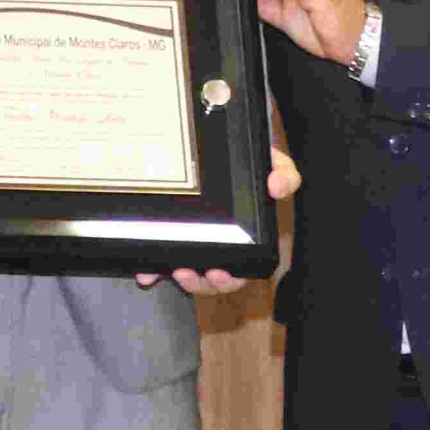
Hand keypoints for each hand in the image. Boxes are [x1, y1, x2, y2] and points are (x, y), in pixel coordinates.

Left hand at [138, 153, 297, 295]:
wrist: (222, 145)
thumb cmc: (249, 163)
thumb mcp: (271, 163)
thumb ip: (283, 173)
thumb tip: (277, 186)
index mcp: (246, 239)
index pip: (241, 270)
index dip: (229, 279)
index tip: (218, 274)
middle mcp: (221, 246)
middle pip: (211, 279)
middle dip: (200, 283)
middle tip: (187, 274)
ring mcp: (196, 241)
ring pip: (187, 273)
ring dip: (178, 278)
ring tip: (169, 271)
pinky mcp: (174, 234)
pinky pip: (164, 257)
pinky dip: (154, 268)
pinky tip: (145, 272)